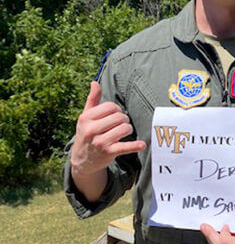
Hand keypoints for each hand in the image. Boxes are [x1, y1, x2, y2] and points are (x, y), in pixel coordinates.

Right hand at [70, 81, 145, 195]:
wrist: (82, 160)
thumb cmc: (87, 134)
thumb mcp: (85, 117)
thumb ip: (92, 100)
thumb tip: (95, 82)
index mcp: (85, 118)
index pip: (110, 106)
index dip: (117, 109)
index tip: (116, 115)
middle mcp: (91, 130)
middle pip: (119, 116)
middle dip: (124, 119)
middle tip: (121, 124)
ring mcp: (99, 142)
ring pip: (124, 128)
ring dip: (128, 129)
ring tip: (124, 132)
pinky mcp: (108, 153)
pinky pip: (125, 147)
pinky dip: (135, 146)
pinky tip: (142, 145)